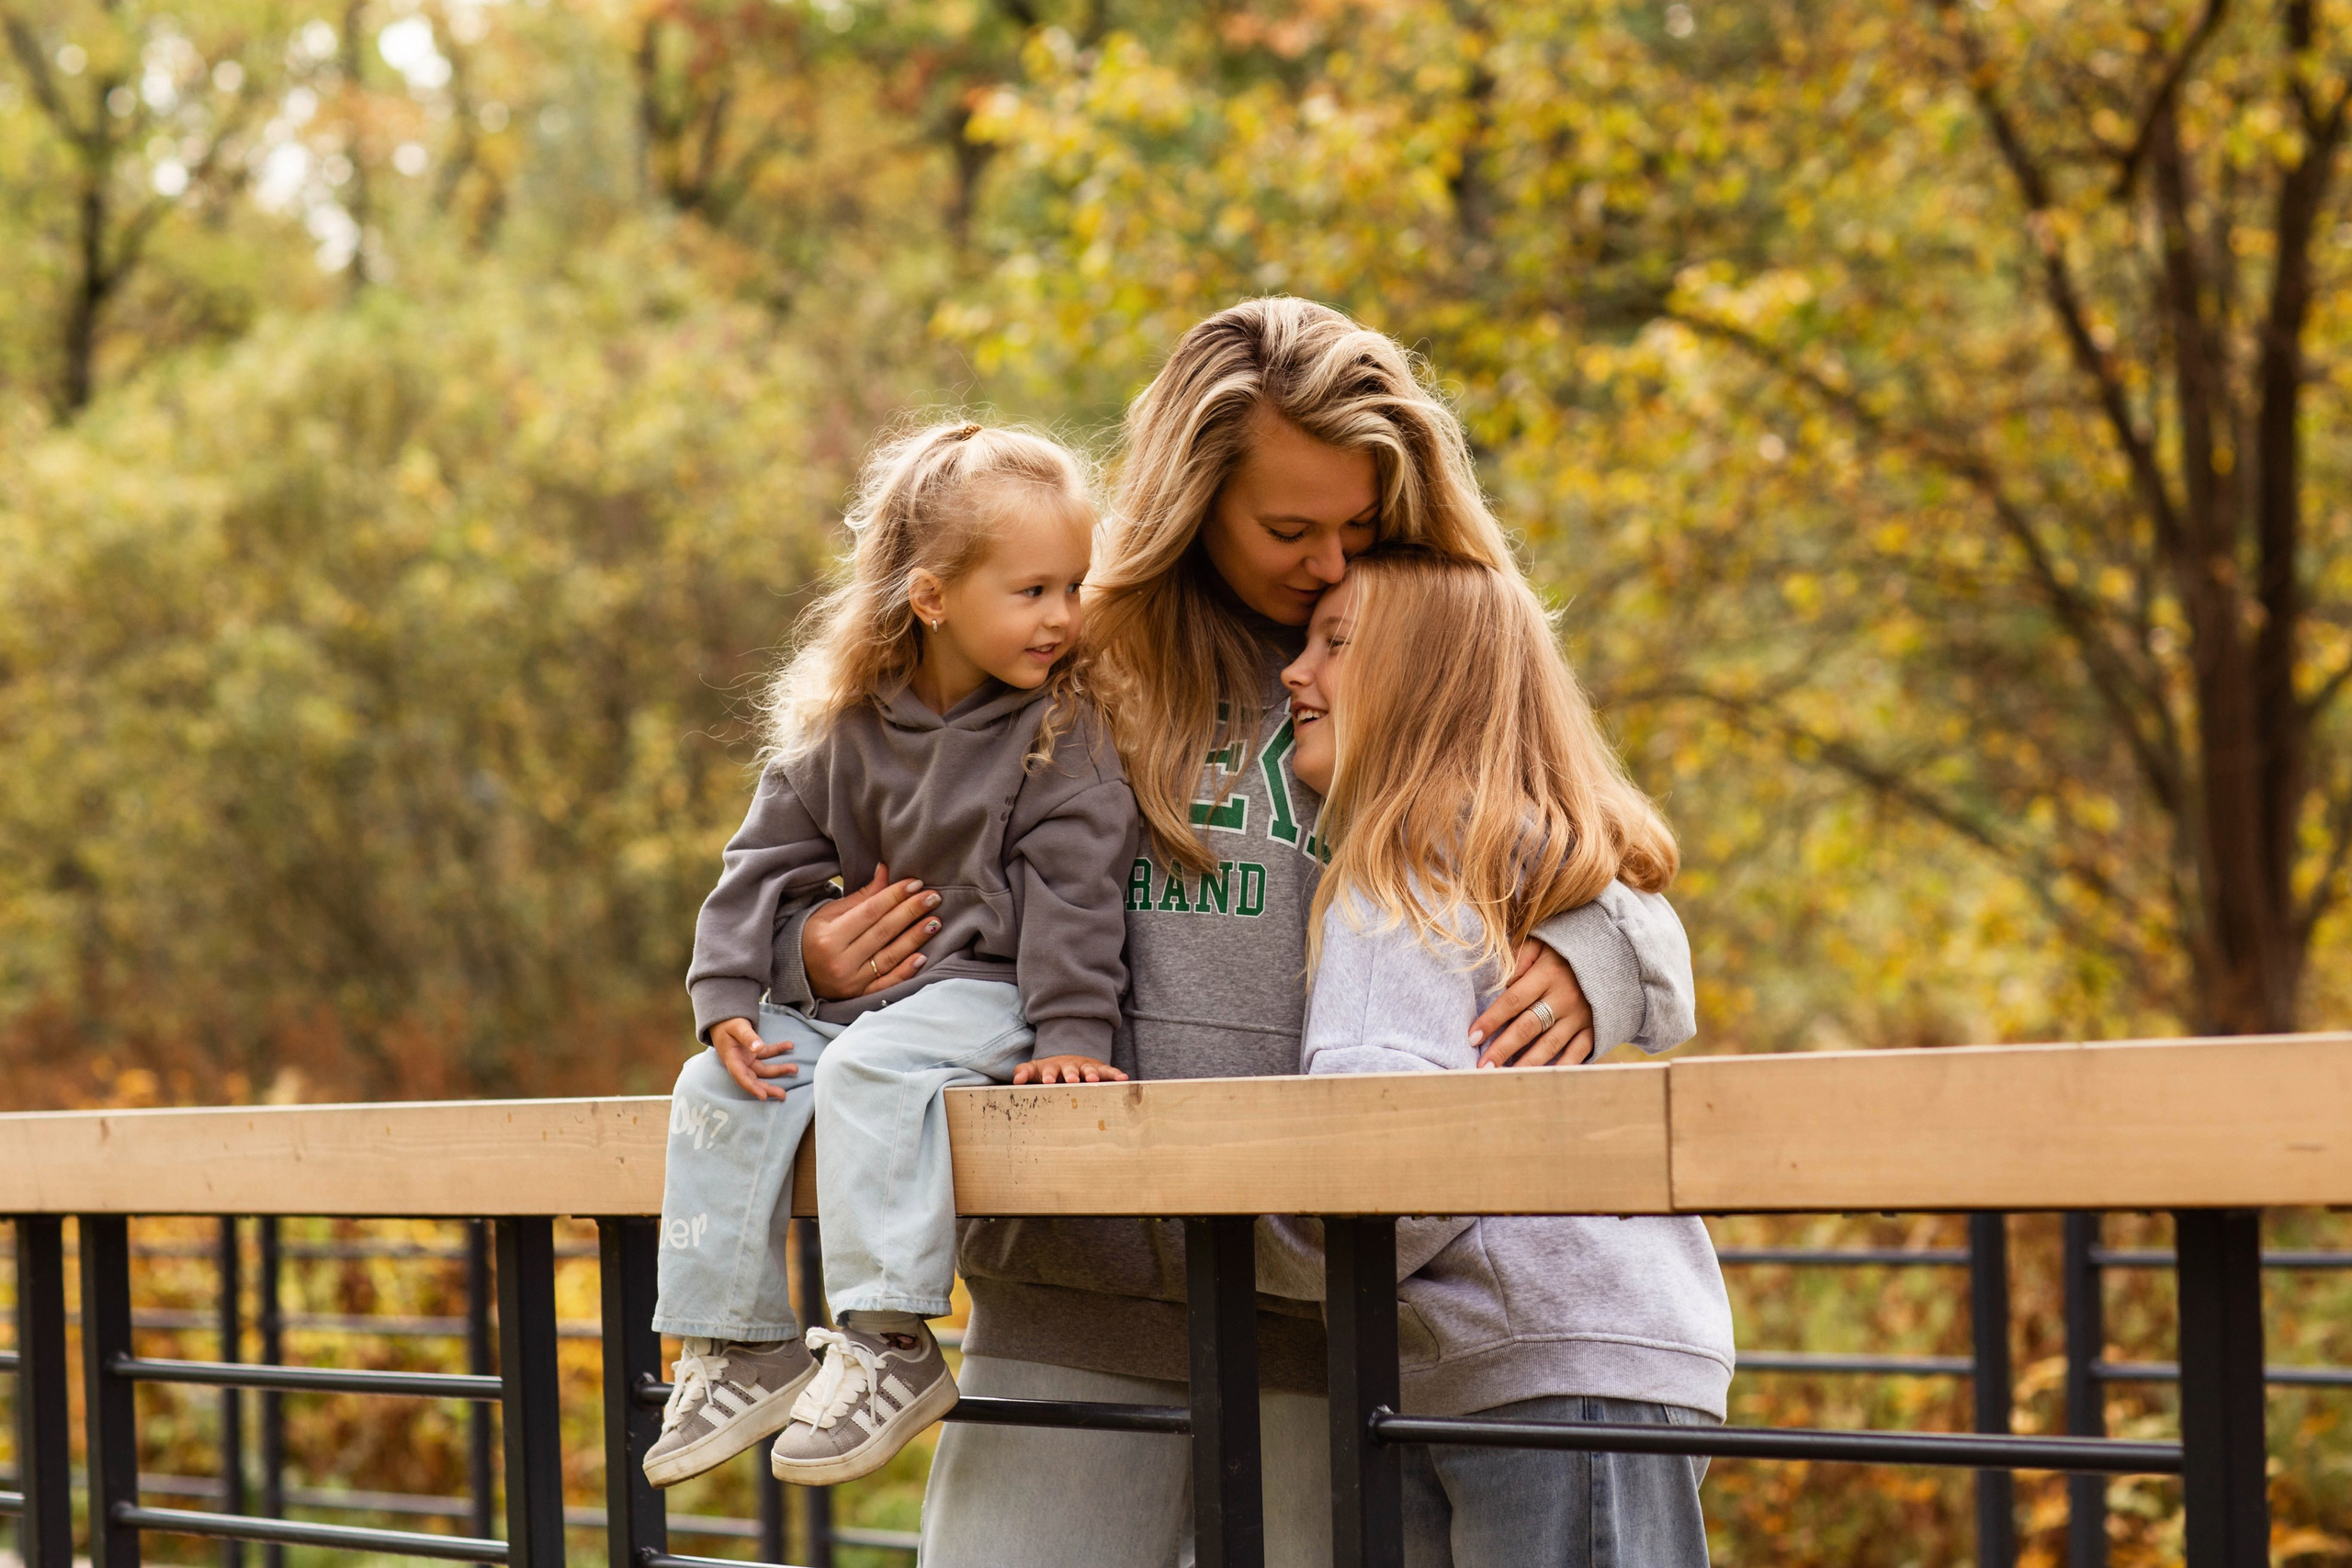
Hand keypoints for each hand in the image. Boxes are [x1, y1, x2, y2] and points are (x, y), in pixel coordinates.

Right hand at [711, 1017, 798, 1099]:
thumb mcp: (737, 1027)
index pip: (741, 1077)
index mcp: (731, 1059)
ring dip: (779, 1069)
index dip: (752, 1088)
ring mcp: (747, 1059)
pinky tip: (790, 1046)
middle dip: (768, 1088)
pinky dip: (778, 1050)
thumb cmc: (727, 1023)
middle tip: (783, 1095)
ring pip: (764, 1069)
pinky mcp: (753, 1053)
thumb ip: (747, 1036)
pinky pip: (768, 1054)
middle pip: (754, 1079)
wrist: (722, 1019)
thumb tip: (757, 1047)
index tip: (764, 1096)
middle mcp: (739, 1063)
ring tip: (795, 1069)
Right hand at [804, 863, 941, 1000]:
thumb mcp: (830, 913)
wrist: (796, 973)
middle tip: (934, 897)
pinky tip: (922, 957)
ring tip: (935, 921)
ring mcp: (851, 982)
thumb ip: (861, 896)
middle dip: (911, 912)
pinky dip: (905, 971)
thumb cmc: (814, 936)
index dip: (894, 896)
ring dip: (915, 938)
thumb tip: (886, 871)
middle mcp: (840, 960)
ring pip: (890, 957)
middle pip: (883, 932)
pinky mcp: (859, 996)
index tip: (916, 883)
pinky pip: (887, 984)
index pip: (870, 912)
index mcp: (829, 936)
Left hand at [1012, 1055, 1129, 1085]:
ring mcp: (1086, 1067)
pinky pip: (1108, 1071)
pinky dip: (1115, 1074)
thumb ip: (1023, 1072)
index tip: (1047, 1081)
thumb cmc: (1049, 1071)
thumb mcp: (1035, 1070)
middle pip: (1071, 1068)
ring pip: (1090, 1069)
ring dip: (1092, 1074)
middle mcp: (1071, 1065)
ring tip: (1094, 1080)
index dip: (1049, 1075)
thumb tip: (1016, 1080)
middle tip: (1072, 1079)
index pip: (1050, 1070)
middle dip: (1072, 1073)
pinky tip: (1123, 1078)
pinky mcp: (1099, 1069)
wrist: (1068, 1061)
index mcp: (1053, 1067)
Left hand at [1469, 942, 1596, 1068]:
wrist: (1614, 956)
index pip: (1513, 1000)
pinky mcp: (1595, 1029)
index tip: (1472, 1037)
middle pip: (1527, 1028)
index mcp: (1547, 975)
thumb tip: (1501, 982)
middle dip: (1503, 1048)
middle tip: (1483, 1066)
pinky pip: (1577, 1053)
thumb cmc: (1568, 951)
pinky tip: (1543, 1080)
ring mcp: (1580, 1016)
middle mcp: (1563, 998)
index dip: (1491, 1019)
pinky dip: (1561, 1067)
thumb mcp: (1544, 943)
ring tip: (1505, 1078)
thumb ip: (1521, 958)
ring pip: (1549, 1046)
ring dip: (1526, 1064)